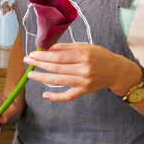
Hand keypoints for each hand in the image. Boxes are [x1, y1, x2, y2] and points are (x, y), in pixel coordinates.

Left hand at [24, 43, 138, 101]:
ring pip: (59, 81)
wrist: (116, 70)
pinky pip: (68, 96)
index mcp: (83, 55)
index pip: (58, 56)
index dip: (43, 56)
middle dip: (39, 64)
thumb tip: (46, 48)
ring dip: (42, 78)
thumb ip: (65, 47)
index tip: (32, 54)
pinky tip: (45, 94)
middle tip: (27, 61)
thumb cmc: (99, 55)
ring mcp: (84, 82)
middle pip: (57, 68)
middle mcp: (84, 69)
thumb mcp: (84, 46)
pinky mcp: (84, 91)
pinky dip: (56, 97)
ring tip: (30, 74)